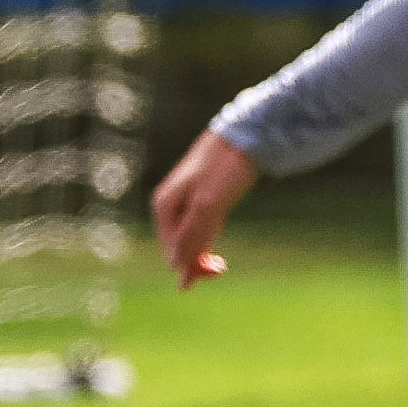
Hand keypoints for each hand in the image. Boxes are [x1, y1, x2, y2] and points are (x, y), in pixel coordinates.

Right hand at [149, 129, 255, 288]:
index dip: (191, 266)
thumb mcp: (208, 205)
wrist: (243, 136)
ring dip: (202, 254)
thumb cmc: (223, 169)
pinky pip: (197, 228)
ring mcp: (184, 202)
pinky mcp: (200, 198)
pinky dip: (206, 241)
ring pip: (188, 238)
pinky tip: (214, 249)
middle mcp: (169, 207)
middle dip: (196, 261)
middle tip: (222, 268)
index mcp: (164, 207)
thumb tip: (177, 267)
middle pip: (177, 246)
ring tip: (220, 265)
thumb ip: (192, 235)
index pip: (172, 251)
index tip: (219, 269)